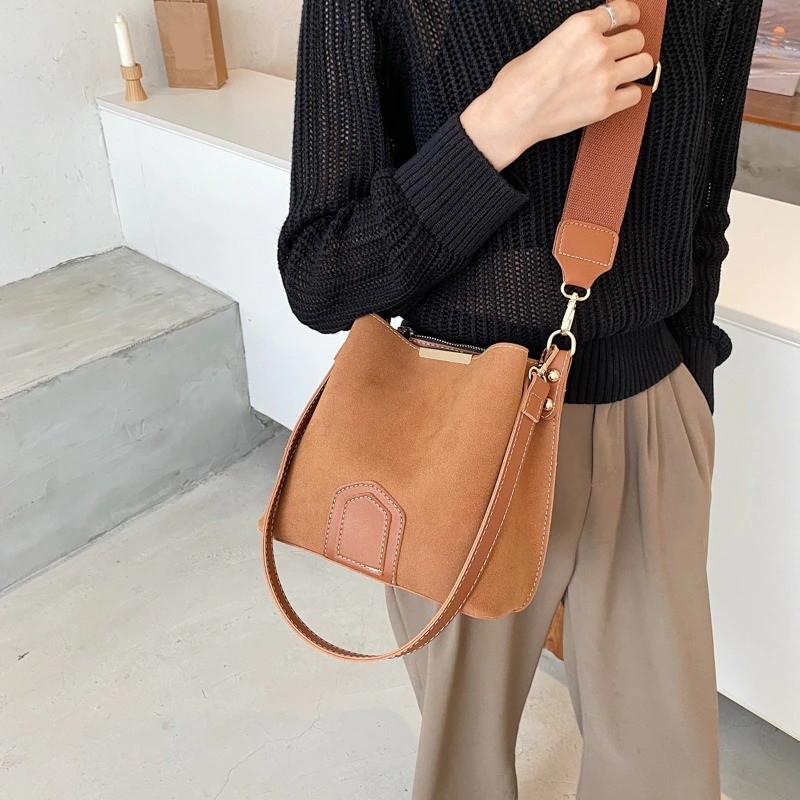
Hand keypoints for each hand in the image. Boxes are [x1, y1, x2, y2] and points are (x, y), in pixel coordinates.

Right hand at [460, 0, 654, 170]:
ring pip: (643, 63)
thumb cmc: (516, 84)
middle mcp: (597, 49)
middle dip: (629, 45)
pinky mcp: (605, 106)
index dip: (629, 15)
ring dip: (635, 67)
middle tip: (621, 53)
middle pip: (637, 39)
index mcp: (581, 27)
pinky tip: (617, 94)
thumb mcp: (545, 44)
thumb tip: (587, 43)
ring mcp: (604, 78)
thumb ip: (574, 40)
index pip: (621, 11)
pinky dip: (628, 94)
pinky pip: (635, 94)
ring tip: (624, 73)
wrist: (511, 116)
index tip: (630, 20)